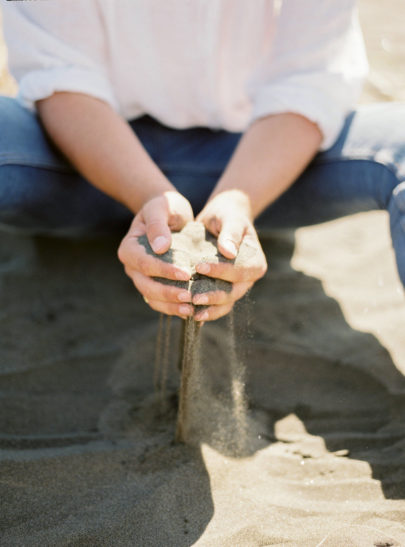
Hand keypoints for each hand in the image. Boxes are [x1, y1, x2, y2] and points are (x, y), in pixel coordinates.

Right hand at [118, 191, 194, 317]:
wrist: (168, 213)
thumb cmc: (165, 206)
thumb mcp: (162, 208)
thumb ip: (158, 225)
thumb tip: (160, 247)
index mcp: (129, 248)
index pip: (144, 264)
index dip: (164, 271)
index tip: (186, 273)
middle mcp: (132, 266)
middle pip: (146, 286)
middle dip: (168, 293)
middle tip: (189, 297)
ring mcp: (141, 278)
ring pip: (152, 298)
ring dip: (170, 306)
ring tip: (191, 309)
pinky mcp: (154, 284)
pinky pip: (160, 301)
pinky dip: (173, 307)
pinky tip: (191, 310)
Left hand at [194, 190, 266, 320]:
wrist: (221, 219)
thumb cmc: (227, 215)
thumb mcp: (230, 218)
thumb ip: (231, 233)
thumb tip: (229, 252)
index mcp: (255, 262)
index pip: (239, 271)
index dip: (220, 271)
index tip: (199, 267)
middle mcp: (248, 278)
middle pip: (233, 292)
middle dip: (214, 296)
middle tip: (193, 297)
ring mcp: (236, 287)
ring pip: (226, 303)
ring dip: (210, 308)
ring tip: (192, 311)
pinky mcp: (223, 290)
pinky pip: (217, 305)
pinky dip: (206, 310)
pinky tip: (190, 315)